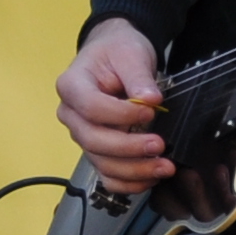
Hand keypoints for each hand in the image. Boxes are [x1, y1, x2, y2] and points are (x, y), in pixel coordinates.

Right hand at [56, 18, 173, 191]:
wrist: (114, 56)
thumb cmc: (118, 51)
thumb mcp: (130, 54)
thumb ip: (138, 77)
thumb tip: (151, 100)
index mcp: (71, 86)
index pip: (91, 108)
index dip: (120, 115)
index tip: (151, 110)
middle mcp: (71, 115)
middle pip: (93, 141)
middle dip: (128, 149)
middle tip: (160, 146)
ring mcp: (83, 135)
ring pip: (101, 163)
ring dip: (133, 171)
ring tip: (164, 167)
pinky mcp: (97, 150)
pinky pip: (107, 175)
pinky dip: (128, 183)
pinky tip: (151, 178)